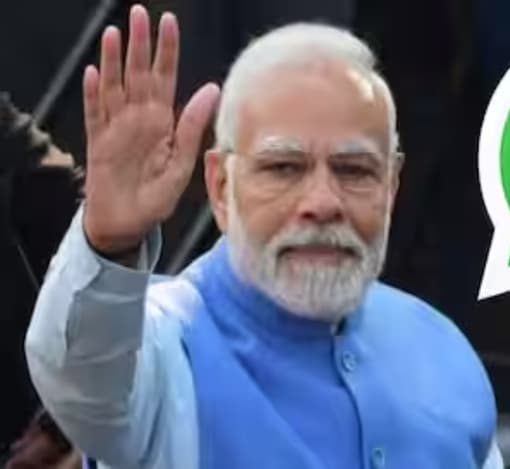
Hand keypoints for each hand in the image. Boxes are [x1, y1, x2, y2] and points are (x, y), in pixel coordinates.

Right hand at [82, 4, 219, 253]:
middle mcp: (138, 120)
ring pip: (113, 87)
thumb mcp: (182, 165)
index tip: (169, 21)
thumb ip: (192, 127)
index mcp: (162, 122)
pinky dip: (92, 95)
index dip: (167, 50)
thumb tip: (212, 89)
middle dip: (140, 44)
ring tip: (113, 33)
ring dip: (112, 61)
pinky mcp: (96, 143)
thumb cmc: (156, 198)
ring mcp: (115, 129)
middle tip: (139, 12)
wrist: (128, 224)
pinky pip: (93, 114)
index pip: (166, 78)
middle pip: (138, 74)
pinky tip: (92, 73)